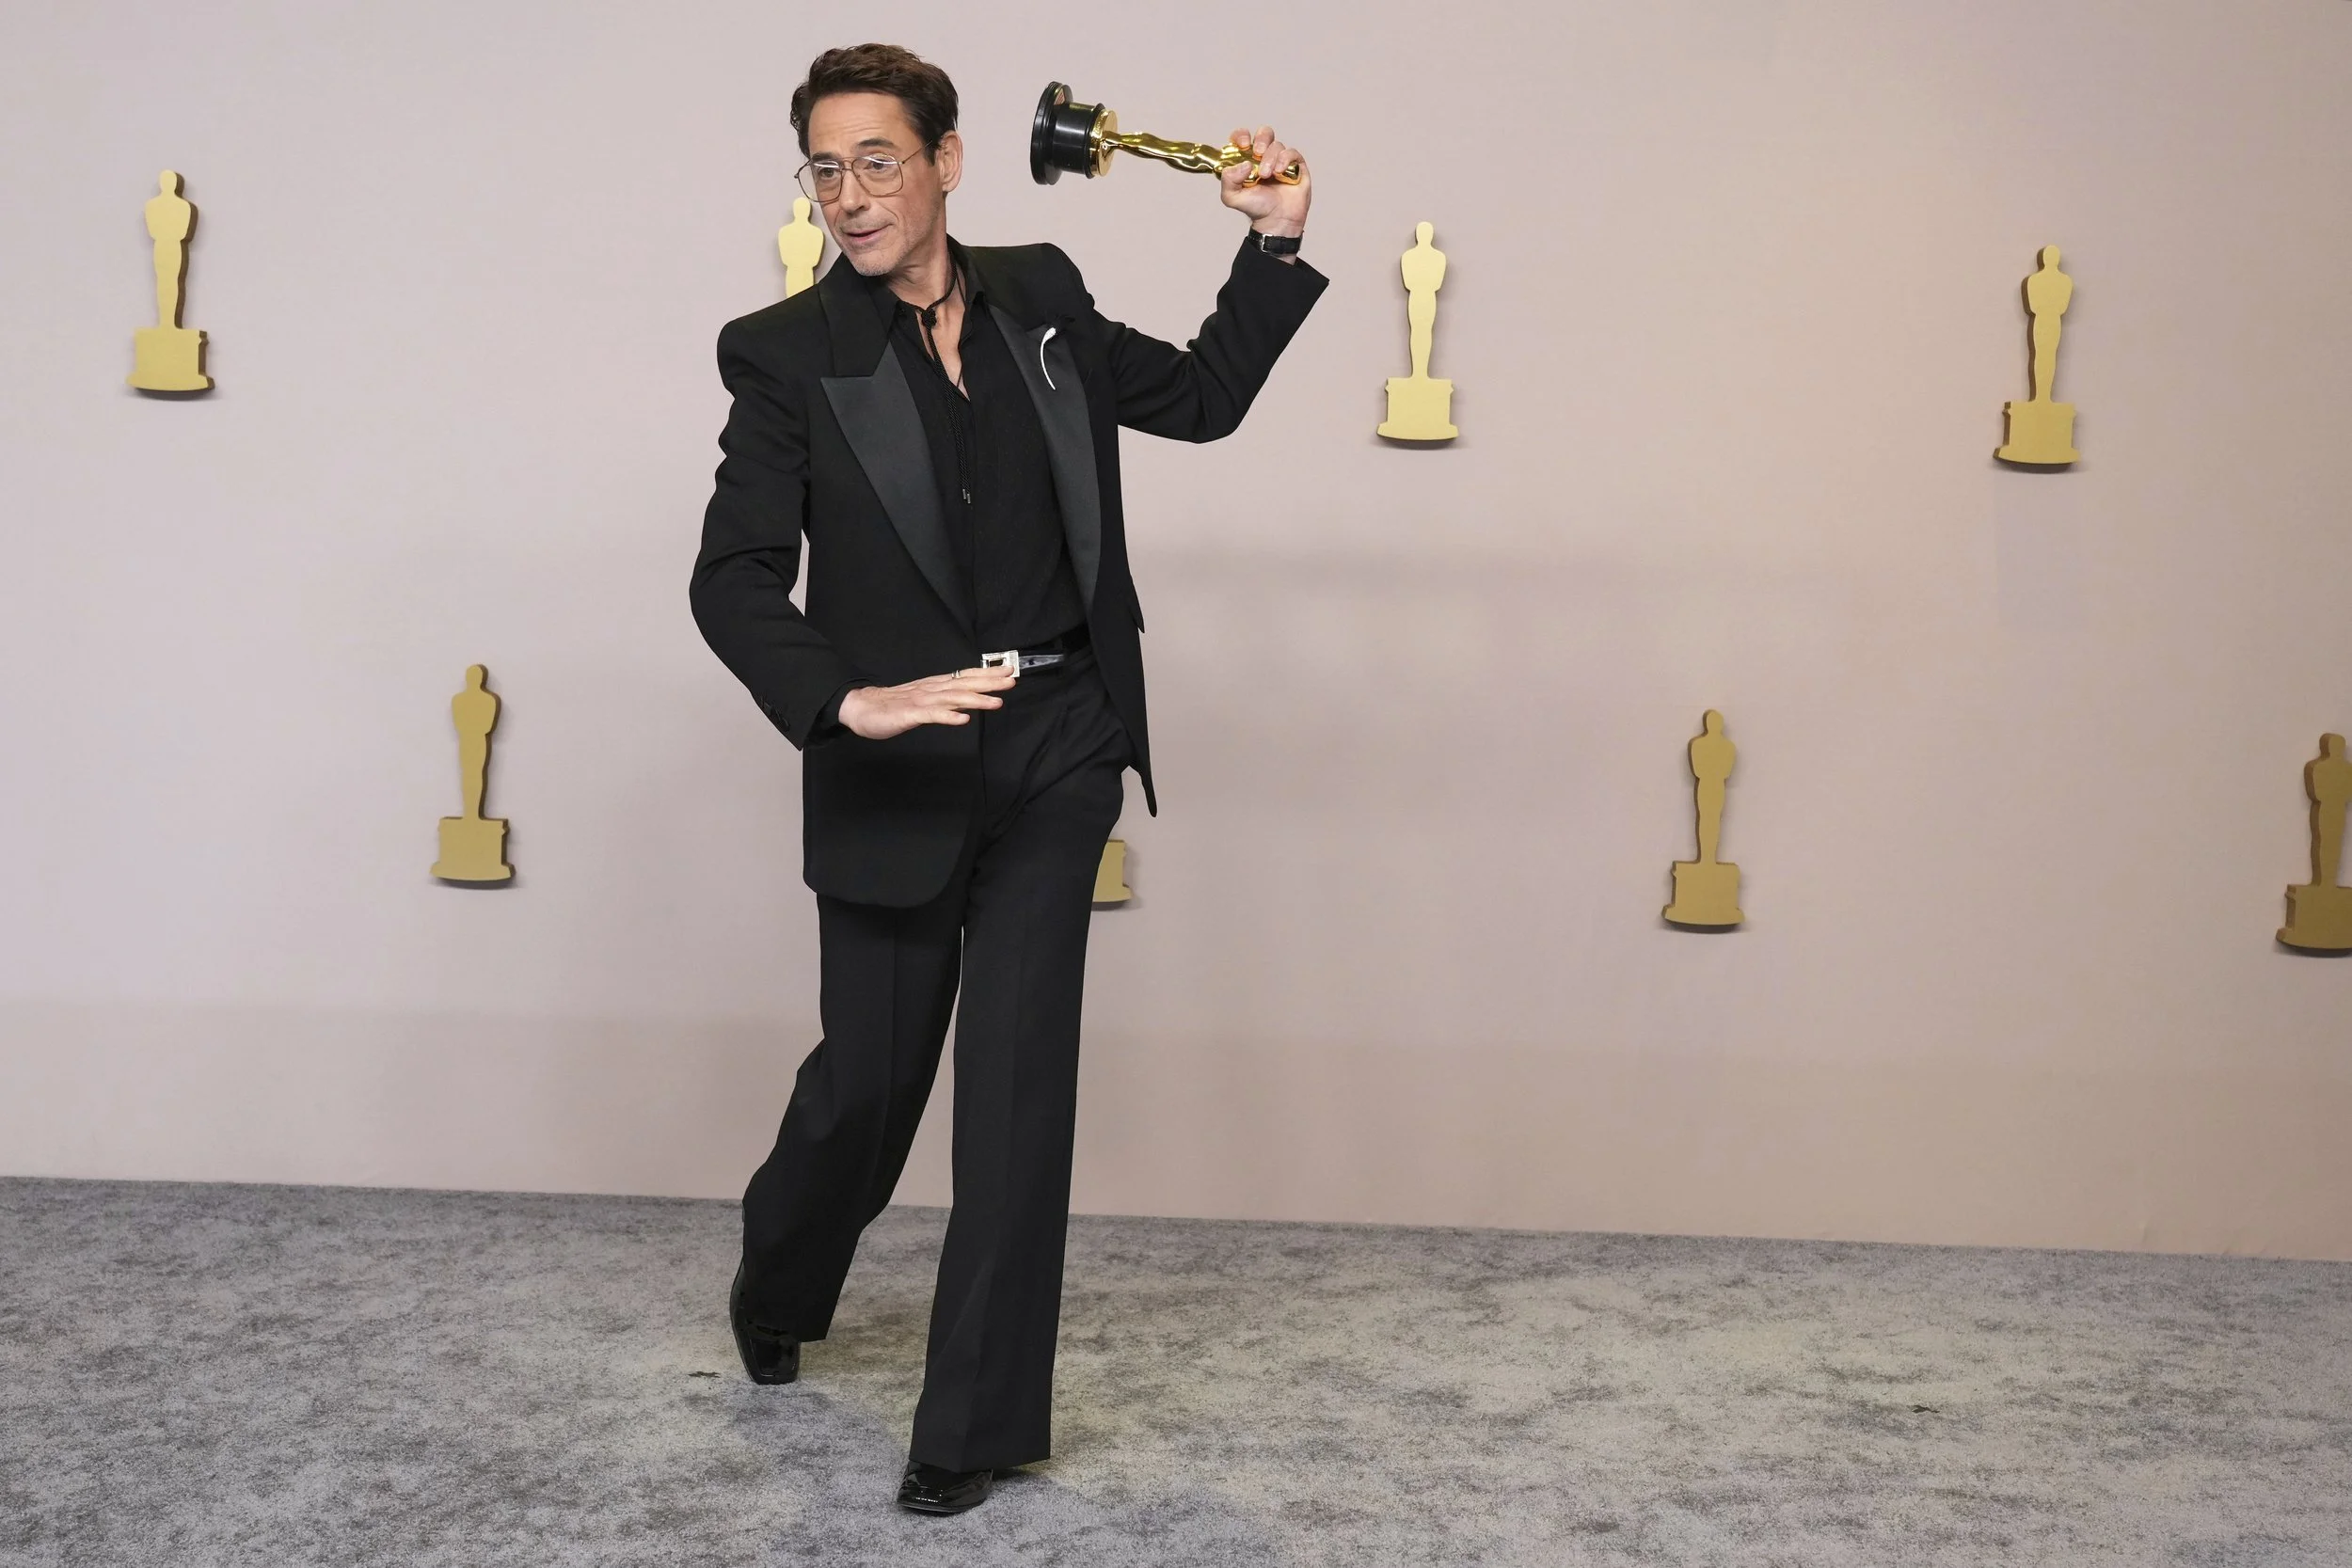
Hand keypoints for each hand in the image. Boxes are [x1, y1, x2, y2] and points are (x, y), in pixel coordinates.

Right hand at [837, 665, 1016, 740]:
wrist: (863, 708)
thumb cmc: (895, 705)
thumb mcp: (925, 700)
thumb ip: (946, 698)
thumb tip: (970, 699)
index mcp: (936, 685)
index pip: (966, 676)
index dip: (988, 674)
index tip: (1008, 671)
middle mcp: (932, 689)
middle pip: (964, 684)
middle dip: (989, 682)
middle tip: (1011, 681)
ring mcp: (921, 701)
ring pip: (952, 699)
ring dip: (975, 700)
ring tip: (996, 703)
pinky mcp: (910, 715)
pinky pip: (931, 716)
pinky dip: (948, 716)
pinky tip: (962, 719)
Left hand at [1218, 125, 1309, 240]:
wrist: (1276, 220)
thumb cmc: (1255, 208)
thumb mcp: (1231, 197)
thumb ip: (1228, 179)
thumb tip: (1244, 164)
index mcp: (1247, 160)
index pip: (1243, 137)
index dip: (1242, 135)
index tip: (1243, 144)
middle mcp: (1263, 157)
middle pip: (1264, 133)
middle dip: (1261, 140)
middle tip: (1257, 154)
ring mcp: (1280, 160)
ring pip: (1277, 145)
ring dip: (1270, 158)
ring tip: (1267, 175)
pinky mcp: (1295, 165)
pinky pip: (1292, 152)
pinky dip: (1285, 159)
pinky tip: (1280, 172)